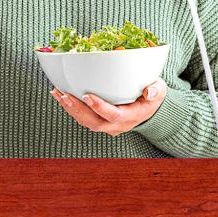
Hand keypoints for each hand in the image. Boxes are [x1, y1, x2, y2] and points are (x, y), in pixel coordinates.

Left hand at [50, 80, 165, 135]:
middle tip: (64, 95)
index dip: (100, 107)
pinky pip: (82, 117)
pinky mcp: (99, 121)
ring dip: (70, 108)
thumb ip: (155, 90)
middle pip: (94, 122)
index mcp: (131, 117)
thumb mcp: (160, 90)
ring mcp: (106, 126)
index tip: (87, 96)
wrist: (148, 109)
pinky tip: (59, 94)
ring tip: (57, 93)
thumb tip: (149, 92)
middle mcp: (116, 125)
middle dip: (77, 109)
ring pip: (85, 121)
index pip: (113, 115)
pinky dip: (70, 107)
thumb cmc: (153, 96)